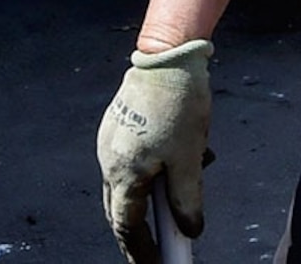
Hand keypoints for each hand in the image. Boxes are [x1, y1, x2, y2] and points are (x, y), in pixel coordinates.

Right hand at [97, 39, 210, 263]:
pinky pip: (133, 160)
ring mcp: (111, 142)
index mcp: (123, 173)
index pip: (127, 225)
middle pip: (121, 208)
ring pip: (129, 183)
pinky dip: (152, 170)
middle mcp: (109, 161)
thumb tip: (191, 230)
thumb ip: (188, 198)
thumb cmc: (178, 104)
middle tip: (160, 247)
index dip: (140, 250)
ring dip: (151, 196)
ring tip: (182, 192)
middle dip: (140, 230)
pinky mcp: (120, 126)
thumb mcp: (190, 157)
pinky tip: (179, 159)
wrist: (168, 56)